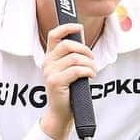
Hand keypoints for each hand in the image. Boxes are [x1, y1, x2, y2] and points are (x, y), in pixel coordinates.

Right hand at [40, 22, 95, 139]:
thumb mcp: (69, 69)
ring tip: (92, 70)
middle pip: (68, 45)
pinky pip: (77, 70)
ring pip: (75, 58)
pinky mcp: (55, 82)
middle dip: (84, 49)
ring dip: (89, 63)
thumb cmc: (68, 90)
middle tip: (91, 58)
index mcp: (50, 57)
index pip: (54, 35)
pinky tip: (91, 76)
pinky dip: (88, 71)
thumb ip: (73, 55)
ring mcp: (50, 72)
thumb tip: (81, 37)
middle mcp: (47, 63)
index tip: (79, 26)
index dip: (66, 27)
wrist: (61, 113)